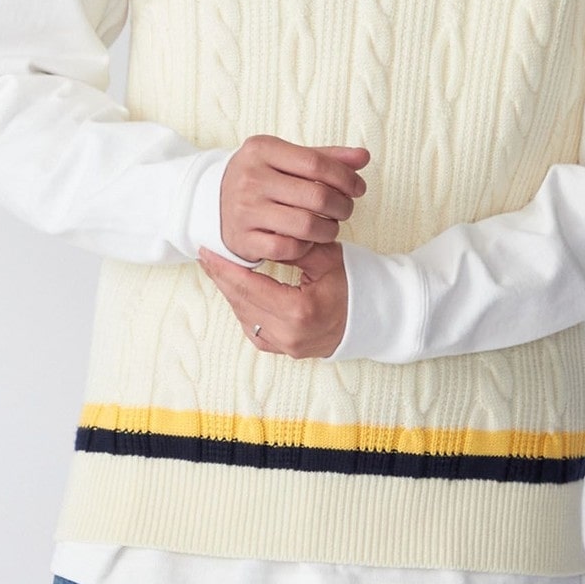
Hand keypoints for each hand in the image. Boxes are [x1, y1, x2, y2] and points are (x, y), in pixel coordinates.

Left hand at [198, 241, 347, 358]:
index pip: (248, 287)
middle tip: (205, 255)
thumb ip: (293, 246)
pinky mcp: (288, 350)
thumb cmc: (356, 282)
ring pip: (244, 317)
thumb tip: (260, 233)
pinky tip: (238, 290)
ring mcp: (288, 347)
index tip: (206, 250)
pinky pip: (255, 329)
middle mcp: (289, 335)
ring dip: (230, 292)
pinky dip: (244, 308)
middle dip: (221, 278)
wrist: (378, 314)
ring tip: (218, 269)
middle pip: (241, 302)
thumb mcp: (327, 256)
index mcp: (299, 312)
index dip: (224, 268)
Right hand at [219, 135, 369, 263]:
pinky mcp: (242, 239)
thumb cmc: (262, 176)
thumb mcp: (287, 158)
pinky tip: (308, 241)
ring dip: (329, 230)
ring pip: (306, 225)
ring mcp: (244, 210)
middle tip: (346, 210)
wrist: (213, 201)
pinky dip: (305, 247)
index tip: (358, 188)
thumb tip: (363, 156)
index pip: (317, 163)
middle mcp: (250, 177)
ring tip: (331, 227)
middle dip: (342, 206)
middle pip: (316, 196)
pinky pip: (287, 248)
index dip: (345, 177)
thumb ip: (325, 157)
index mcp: (261, 149)